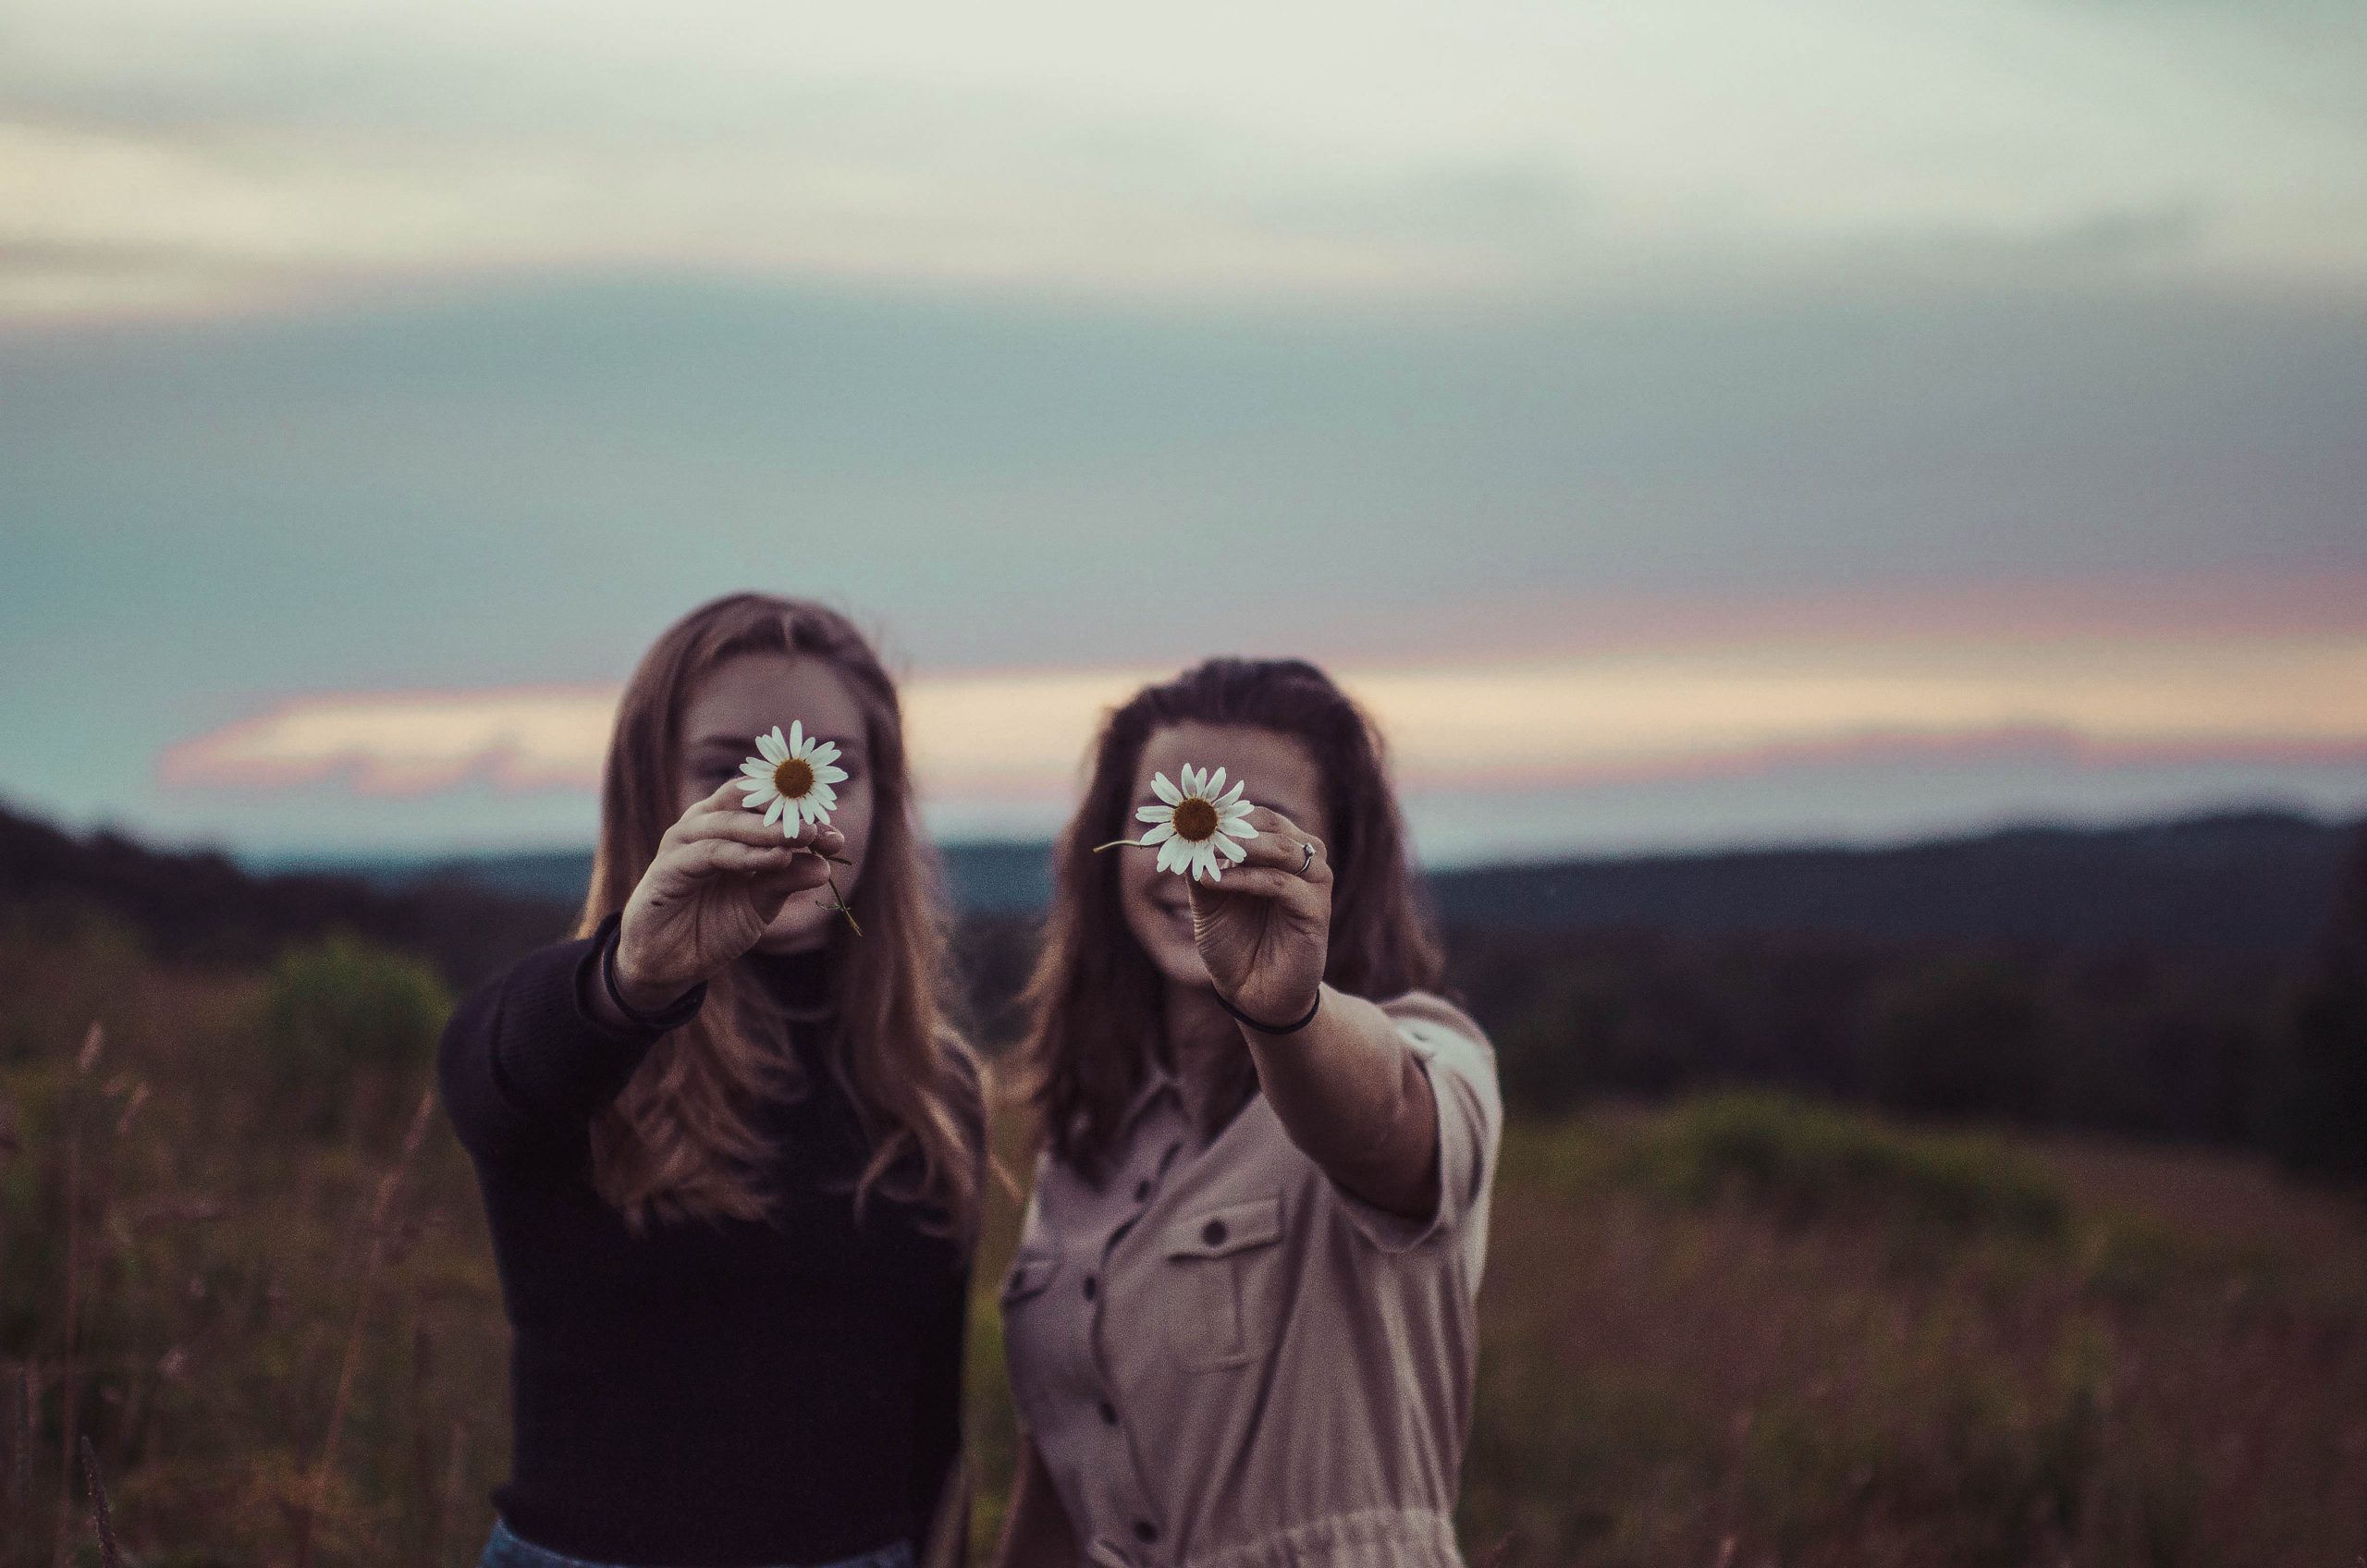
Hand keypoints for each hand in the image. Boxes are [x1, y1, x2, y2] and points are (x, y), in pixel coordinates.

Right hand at [612, 780, 845, 1007]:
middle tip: (821, 830)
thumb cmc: (713, 924)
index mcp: (726, 824)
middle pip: (746, 799)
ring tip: (804, 838)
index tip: (836, 835)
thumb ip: (787, 879)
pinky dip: (745, 854)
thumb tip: (826, 865)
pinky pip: (711, 852)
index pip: (765, 802)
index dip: (802, 813)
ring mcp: (683, 842)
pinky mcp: (667, 867)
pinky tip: (776, 859)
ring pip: (730, 822)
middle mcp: (703, 824)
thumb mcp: (760, 903)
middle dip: (788, 812)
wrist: (669, 964)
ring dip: (770, 829)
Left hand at [1185, 806, 1331, 1026]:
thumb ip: (1201, 866)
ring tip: (1205, 852)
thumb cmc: (1235, 944)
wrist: (1254, 995)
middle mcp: (1304, 861)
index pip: (1258, 816)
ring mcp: (1314, 885)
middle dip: (1231, 825)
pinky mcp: (1315, 911)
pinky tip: (1215, 880)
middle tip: (1195, 828)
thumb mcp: (1209, 901)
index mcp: (1281, 852)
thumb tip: (1181, 834)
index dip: (1224, 812)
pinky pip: (1280, 883)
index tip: (1188, 813)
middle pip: (1272, 825)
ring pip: (1282, 849)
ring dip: (1240, 847)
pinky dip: (1245, 879)